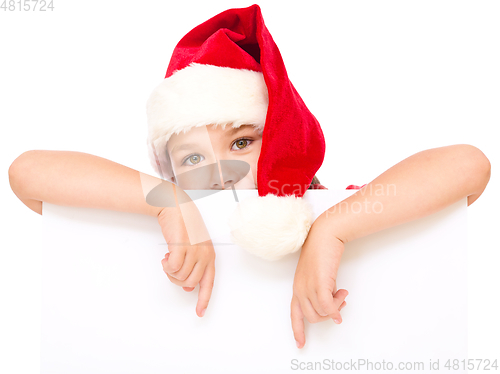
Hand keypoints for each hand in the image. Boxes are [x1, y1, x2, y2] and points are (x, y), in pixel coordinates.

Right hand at [157, 206, 215, 317]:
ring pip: (180, 276)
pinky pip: (172, 268)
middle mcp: (205, 255)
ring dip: (170, 271)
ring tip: (169, 259)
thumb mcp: (193, 248)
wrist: (177, 208)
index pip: (209, 283)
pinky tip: (165, 257)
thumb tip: (188, 287)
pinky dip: (166, 266)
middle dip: (176, 279)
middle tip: (171, 268)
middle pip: (189, 282)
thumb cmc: (184, 227)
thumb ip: (193, 266)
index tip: (200, 312)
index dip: (204, 299)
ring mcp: (195, 251)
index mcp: (210, 256)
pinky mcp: (182, 247)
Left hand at [291, 215, 347, 347]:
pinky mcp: (319, 283)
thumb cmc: (322, 251)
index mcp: (297, 287)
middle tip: (339, 302)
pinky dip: (336, 307)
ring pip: (321, 313)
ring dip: (335, 308)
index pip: (294, 314)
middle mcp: (300, 289)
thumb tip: (332, 308)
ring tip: (342, 294)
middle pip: (312, 317)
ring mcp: (308, 286)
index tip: (300, 344)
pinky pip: (327, 306)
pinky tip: (343, 296)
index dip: (298, 330)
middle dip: (328, 314)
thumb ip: (322, 291)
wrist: (325, 235)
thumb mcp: (319, 275)